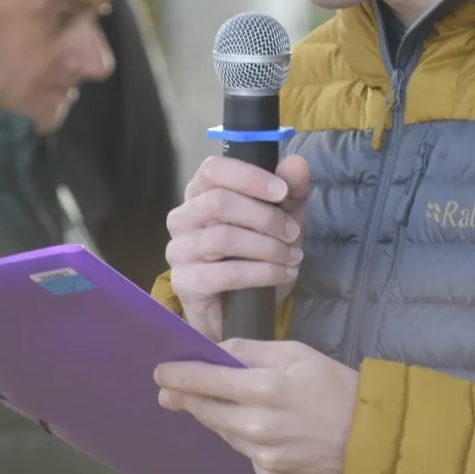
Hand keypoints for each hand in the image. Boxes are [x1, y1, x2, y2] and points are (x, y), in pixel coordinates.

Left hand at [155, 339, 357, 473]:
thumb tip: (219, 351)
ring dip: (218, 419)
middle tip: (169, 391)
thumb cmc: (340, 390)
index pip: (206, 380)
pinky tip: (266, 434)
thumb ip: (255, 351)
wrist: (376, 445)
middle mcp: (256, 427)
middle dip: (186, 398)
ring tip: (216, 406)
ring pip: (225, 434)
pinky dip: (249, 443)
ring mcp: (262, 459)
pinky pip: (249, 457)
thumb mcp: (301, 355)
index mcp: (264, 388)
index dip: (180, 375)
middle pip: (207, 411)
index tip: (161, 372)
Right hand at [165, 154, 310, 341]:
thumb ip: (291, 190)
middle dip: (265, 218)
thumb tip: (296, 163)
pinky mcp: (184, 283)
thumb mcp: (283, 218)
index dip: (249, 177)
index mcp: (200, 193)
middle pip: (218, 202)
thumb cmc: (259, 254)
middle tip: (294, 233)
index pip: (212, 169)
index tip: (282, 191)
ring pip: (223, 238)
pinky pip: (225, 273)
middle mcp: (182, 218)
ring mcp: (178, 251)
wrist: (246, 310)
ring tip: (292, 258)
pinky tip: (283, 274)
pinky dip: (262, 272)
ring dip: (267, 248)